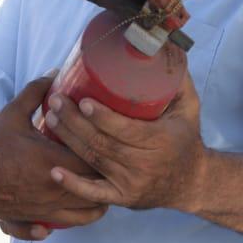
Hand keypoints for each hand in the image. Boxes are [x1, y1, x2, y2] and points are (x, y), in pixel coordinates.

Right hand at [0, 76, 107, 230]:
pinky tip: (81, 209)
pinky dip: (80, 218)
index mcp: (56, 160)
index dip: (106, 149)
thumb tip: (55, 72)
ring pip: (91, 211)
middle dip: (107, 175)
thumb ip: (35, 92)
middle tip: (112, 162)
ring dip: (100, 199)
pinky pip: (70, 224)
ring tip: (103, 187)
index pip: (96, 156)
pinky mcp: (41, 219)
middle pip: (99, 185)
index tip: (108, 140)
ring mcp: (51, 207)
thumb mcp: (12, 115)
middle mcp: (59, 187)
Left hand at [41, 63, 204, 210]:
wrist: (192, 182)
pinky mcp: (122, 197)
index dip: (103, 118)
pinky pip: (95, 194)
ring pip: (94, 162)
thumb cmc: (185, 137)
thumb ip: (177, 79)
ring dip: (68, 141)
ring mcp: (132, 184)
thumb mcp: (189, 107)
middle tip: (56, 101)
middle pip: (103, 144)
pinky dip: (74, 185)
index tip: (83, 101)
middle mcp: (145, 165)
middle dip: (76, 123)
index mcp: (161, 141)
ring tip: (50, 119)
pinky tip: (54, 172)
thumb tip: (163, 45)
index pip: (127, 131)